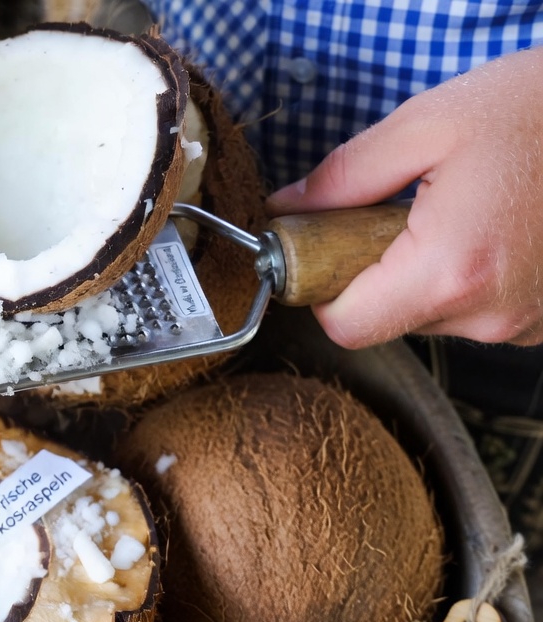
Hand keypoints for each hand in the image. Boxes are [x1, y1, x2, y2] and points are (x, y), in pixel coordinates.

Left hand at [266, 46, 542, 348]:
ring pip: (429, 316)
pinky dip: (465, 276)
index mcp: (450, 272)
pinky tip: (486, 228)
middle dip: (373, 271)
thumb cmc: (538, 109)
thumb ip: (343, 176)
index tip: (325, 246)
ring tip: (453, 211)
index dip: (322, 286)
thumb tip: (289, 208)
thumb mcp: (425, 124)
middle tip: (394, 211)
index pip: (345, 326)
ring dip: (422, 272)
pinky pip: (475, 311)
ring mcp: (523, 323)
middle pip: (385, 321)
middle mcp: (490, 314)